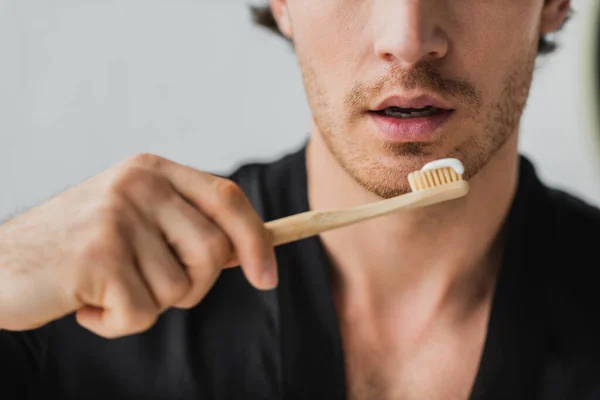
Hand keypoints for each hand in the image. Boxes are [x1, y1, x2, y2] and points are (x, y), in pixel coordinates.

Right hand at [0, 153, 276, 337]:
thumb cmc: (77, 250)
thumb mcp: (136, 222)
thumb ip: (187, 229)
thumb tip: (249, 252)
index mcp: (153, 172)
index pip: (228, 198)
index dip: (257, 240)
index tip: (266, 278)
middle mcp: (138, 185)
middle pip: (212, 250)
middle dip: (194, 286)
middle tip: (151, 289)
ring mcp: (116, 217)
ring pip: (178, 289)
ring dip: (148, 305)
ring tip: (107, 289)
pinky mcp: (97, 256)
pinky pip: (141, 314)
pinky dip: (117, 323)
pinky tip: (86, 304)